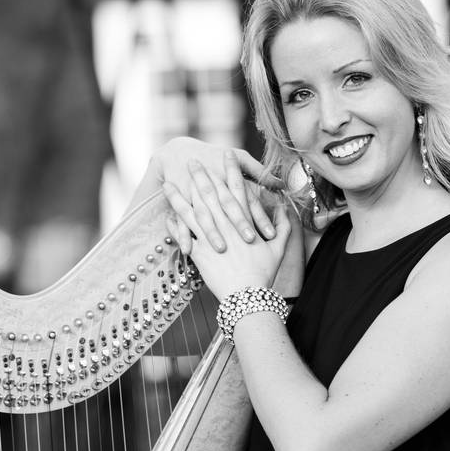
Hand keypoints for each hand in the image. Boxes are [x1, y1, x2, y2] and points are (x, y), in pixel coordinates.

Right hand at [152, 137, 280, 249]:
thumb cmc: (214, 155)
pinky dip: (182, 235)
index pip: (248, 201)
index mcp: (230, 179)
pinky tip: (188, 250)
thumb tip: (281, 184)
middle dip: (238, 224)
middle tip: (250, 241)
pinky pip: (180, 222)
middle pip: (228, 208)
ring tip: (221, 249)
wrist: (180, 152)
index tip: (270, 234)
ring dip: (212, 232)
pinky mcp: (179, 204)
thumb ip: (260, 171)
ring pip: (204, 216)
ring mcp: (195, 197)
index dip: (259, 216)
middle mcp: (214, 188)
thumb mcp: (240, 157)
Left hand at [162, 162, 291, 300]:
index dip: (231, 169)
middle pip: (210, 194)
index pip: (237, 188)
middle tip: (191, 160)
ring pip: (191, 211)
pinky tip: (164, 214)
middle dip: (200, 175)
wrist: (248, 297)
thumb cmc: (264, 274)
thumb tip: (285, 210)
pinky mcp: (199, 253)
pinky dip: (173, 224)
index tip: (226, 153)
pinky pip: (183, 235)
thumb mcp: (279, 249)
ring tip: (168, 183)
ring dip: (178, 196)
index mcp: (245, 222)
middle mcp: (226, 226)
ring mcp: (211, 238)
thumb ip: (284, 226)